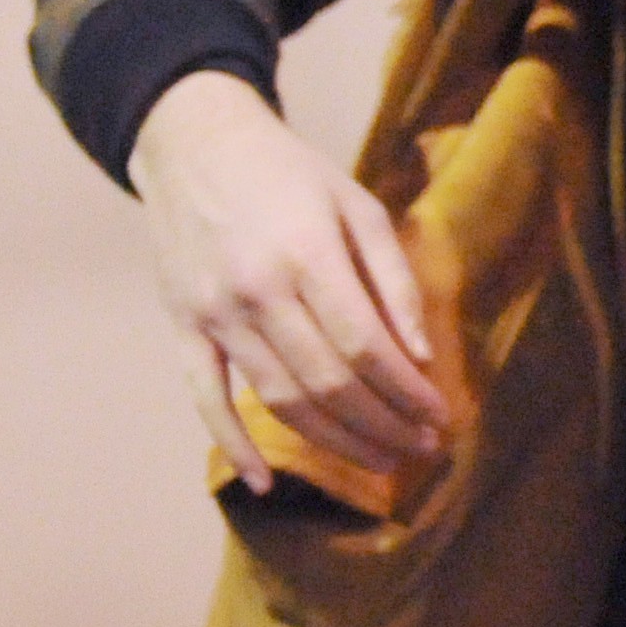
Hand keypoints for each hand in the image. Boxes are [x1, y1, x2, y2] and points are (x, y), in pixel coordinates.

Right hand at [129, 70, 443, 491]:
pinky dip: (233, 445)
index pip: (367, 347)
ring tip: (380, 461)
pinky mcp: (183, 327)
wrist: (195, 144)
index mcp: (307, 253)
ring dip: (334, 443)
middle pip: (328, 384)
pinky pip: (205, 399)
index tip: (441, 418)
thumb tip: (421, 354)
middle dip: (383, 426)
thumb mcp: (357, 204)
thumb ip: (392, 278)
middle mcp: (257, 290)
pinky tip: (266, 482)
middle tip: (422, 449)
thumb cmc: (290, 173)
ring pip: (279, 400)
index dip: (408, 393)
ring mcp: (214, 313)